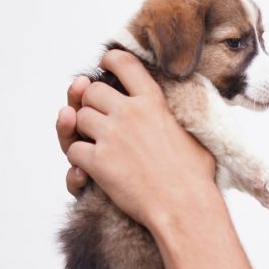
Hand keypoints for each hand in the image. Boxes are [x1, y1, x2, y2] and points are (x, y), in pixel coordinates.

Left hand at [60, 50, 216, 227]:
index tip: (103, 67)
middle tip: (98, 118)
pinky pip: (73, 150)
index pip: (123, 63)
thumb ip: (179, 116)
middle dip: (90, 103)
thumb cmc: (196, 176)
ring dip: (82, 131)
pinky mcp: (97, 162)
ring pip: (77, 119)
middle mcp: (129, 113)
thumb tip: (190, 108)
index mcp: (153, 101)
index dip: (108, 61)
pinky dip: (77, 160)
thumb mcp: (194, 133)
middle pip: (91, 92)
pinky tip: (89, 168)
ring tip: (95, 144)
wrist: (184, 206)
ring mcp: (111, 136)